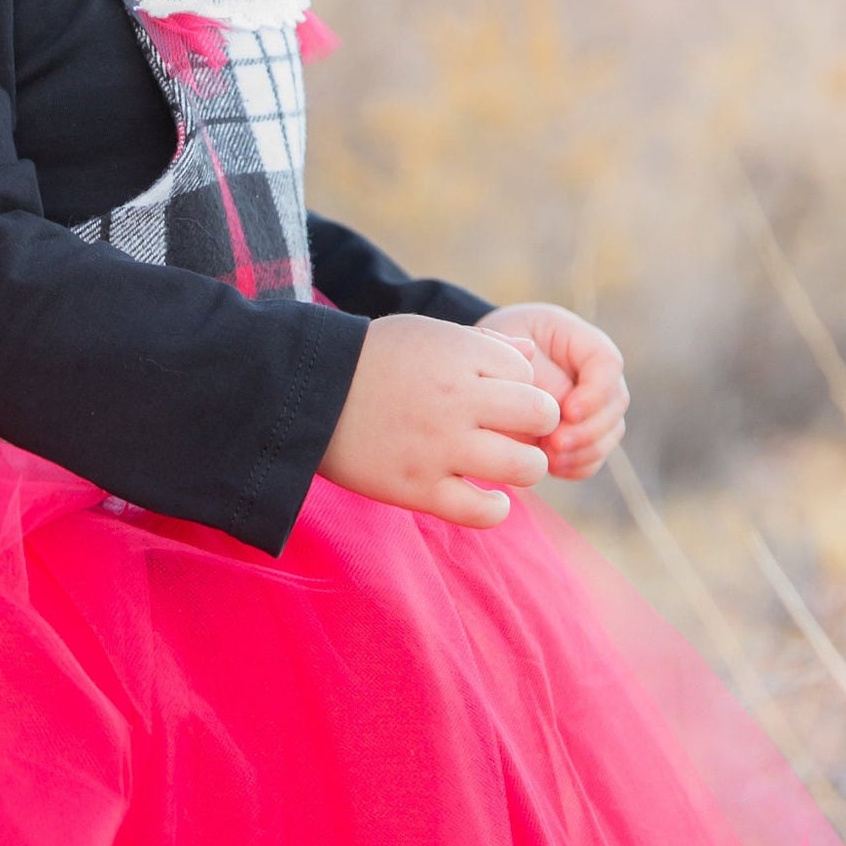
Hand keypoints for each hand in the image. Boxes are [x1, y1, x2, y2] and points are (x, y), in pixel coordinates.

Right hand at [319, 312, 559, 527]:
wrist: (303, 392)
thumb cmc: (368, 360)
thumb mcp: (425, 334)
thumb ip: (482, 343)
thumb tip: (530, 355)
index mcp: (461, 355)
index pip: (530, 375)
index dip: (518, 387)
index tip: (494, 397)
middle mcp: (458, 399)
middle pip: (541, 415)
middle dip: (536, 424)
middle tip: (512, 433)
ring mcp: (439, 447)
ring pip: (526, 466)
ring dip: (525, 468)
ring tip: (504, 466)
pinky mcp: (417, 489)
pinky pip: (483, 512)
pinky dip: (495, 509)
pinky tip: (489, 499)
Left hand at [474, 303, 627, 480]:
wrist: (481, 370)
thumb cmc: (495, 352)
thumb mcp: (509, 351)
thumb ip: (538, 376)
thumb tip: (561, 412)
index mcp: (582, 342)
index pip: (608, 363)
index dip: (595, 392)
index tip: (568, 411)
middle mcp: (597, 376)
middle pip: (614, 403)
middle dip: (588, 429)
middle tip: (556, 443)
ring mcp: (593, 408)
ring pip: (609, 434)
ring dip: (583, 451)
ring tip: (549, 459)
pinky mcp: (581, 436)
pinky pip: (592, 457)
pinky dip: (577, 466)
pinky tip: (552, 467)